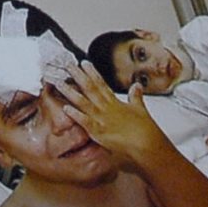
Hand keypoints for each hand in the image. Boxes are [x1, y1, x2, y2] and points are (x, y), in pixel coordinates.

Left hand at [51, 61, 177, 170]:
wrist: (147, 144)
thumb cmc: (145, 129)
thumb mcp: (141, 109)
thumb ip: (136, 96)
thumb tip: (137, 85)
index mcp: (115, 103)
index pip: (101, 84)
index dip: (92, 72)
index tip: (83, 62)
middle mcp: (107, 108)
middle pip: (90, 88)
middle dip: (78, 76)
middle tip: (67, 66)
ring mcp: (102, 119)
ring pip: (84, 103)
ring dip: (71, 92)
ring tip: (60, 83)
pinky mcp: (100, 132)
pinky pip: (85, 122)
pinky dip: (75, 115)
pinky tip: (66, 108)